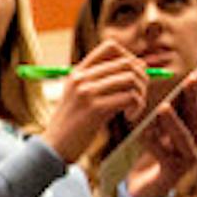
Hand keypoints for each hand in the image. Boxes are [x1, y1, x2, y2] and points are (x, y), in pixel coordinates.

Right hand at [41, 40, 148, 164]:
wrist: (54, 148)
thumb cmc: (73, 126)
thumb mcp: (82, 97)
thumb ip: (104, 81)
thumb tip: (142, 65)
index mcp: (78, 72)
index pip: (111, 47)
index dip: (130, 57)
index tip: (133, 76)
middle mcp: (82, 78)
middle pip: (126, 63)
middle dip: (141, 78)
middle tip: (139, 96)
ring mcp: (87, 92)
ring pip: (131, 79)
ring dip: (140, 94)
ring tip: (133, 109)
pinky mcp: (95, 108)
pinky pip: (130, 97)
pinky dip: (136, 107)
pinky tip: (129, 117)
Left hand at [125, 71, 196, 196]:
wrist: (146, 185)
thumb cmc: (155, 152)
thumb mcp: (164, 127)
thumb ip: (171, 109)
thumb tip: (173, 80)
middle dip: (193, 98)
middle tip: (190, 79)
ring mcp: (188, 160)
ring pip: (182, 137)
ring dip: (173, 121)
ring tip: (164, 106)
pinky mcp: (172, 171)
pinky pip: (162, 153)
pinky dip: (151, 141)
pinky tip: (141, 131)